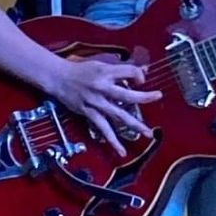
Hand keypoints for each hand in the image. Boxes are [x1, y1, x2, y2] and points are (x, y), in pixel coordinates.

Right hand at [47, 53, 161, 157]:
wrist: (58, 78)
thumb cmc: (80, 70)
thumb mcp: (100, 64)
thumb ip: (120, 69)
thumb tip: (142, 71)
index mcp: (105, 72)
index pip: (128, 72)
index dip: (138, 75)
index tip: (141, 80)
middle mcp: (101, 87)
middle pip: (126, 94)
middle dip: (144, 97)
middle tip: (157, 96)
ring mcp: (95, 102)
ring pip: (118, 115)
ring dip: (134, 124)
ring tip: (147, 133)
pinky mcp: (88, 113)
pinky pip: (103, 128)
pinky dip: (112, 140)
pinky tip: (121, 151)